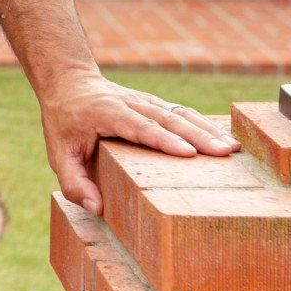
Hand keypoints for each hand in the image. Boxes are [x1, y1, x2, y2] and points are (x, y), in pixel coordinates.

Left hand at [41, 71, 239, 213]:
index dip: (164, 140)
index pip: (139, 127)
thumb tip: (97, 208)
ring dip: (206, 129)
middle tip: (224, 153)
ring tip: (232, 148)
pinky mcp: (153, 103)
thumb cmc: (63, 121)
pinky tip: (223, 136)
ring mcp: (144, 101)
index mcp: (107, 113)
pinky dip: (202, 123)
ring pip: (178, 113)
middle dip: (197, 135)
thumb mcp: (58, 152)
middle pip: (167, 118)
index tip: (188, 153)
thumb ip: (73, 182)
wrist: (68, 81)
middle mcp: (130, 103)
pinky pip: (180, 112)